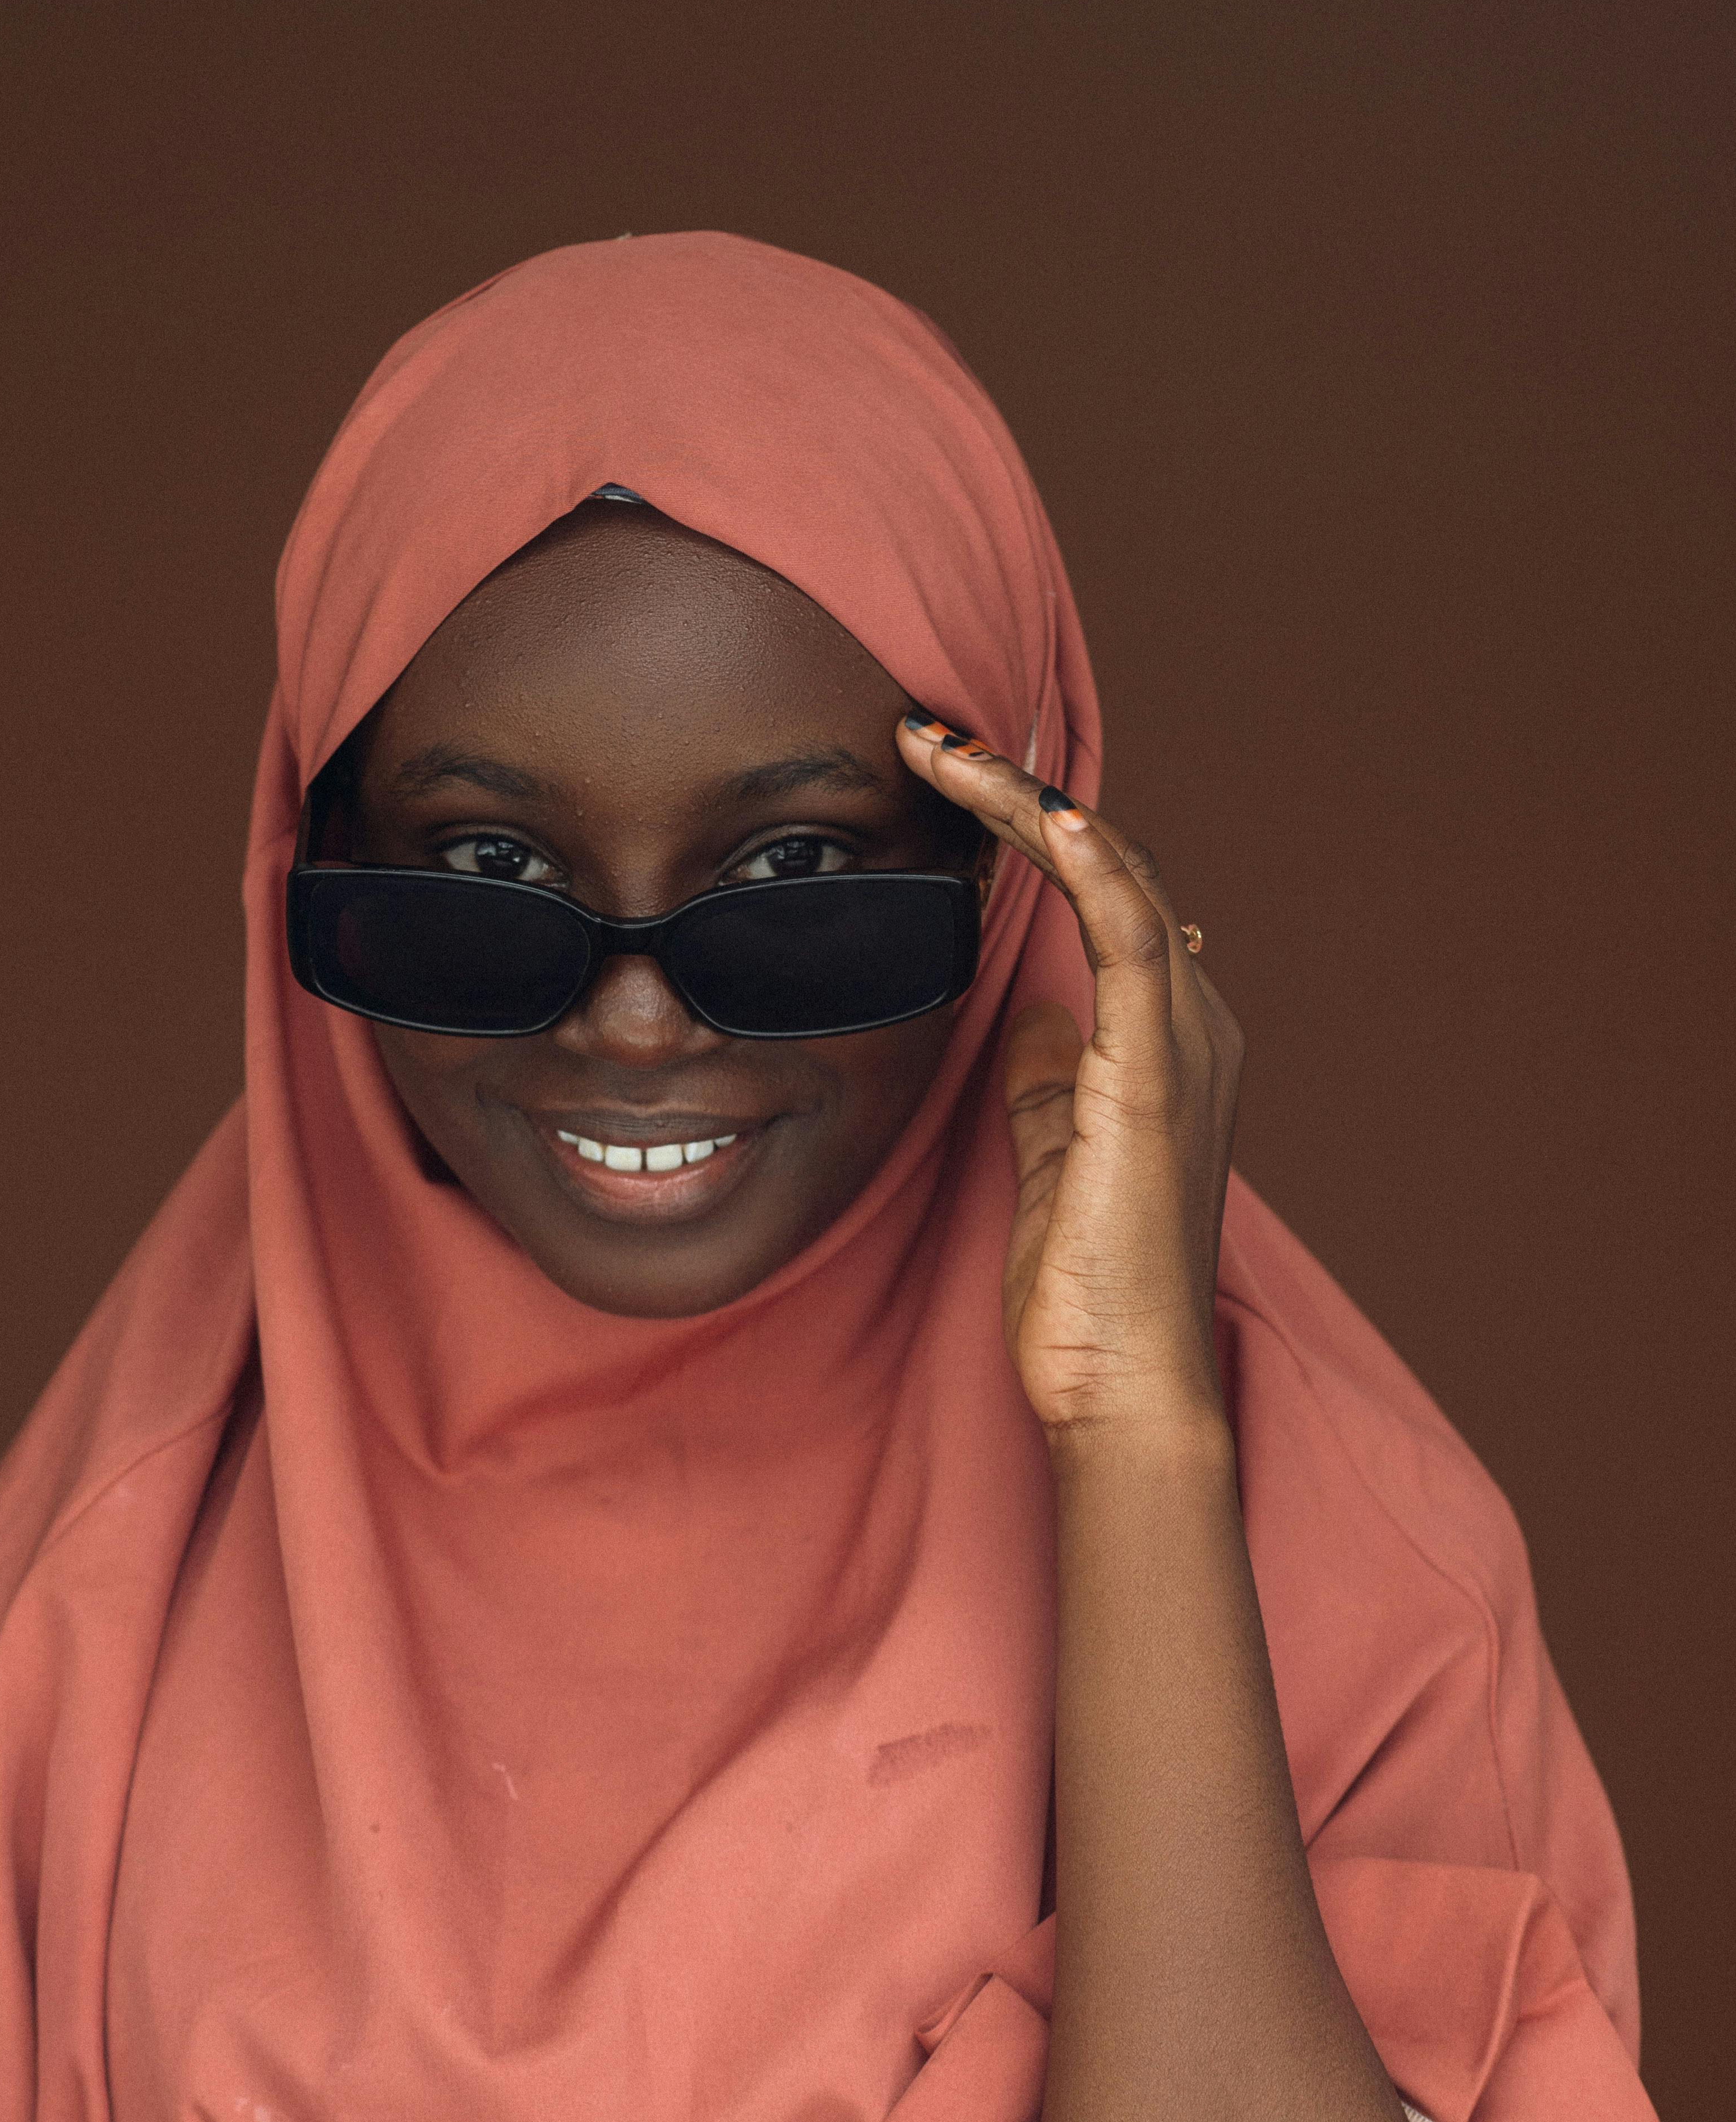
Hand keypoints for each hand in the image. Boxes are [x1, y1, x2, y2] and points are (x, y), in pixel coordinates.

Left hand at [899, 717, 1241, 1440]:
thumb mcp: (1048, 1161)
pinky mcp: (1156, 1076)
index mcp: (1163, 1044)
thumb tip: (1025, 1019)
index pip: (1101, 900)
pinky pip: (1131, 939)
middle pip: (1110, 868)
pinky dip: (1091, 866)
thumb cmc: (1087, 1290)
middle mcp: (1191, 1026)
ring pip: (1117, 879)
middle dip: (1020, 794)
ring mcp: (1183, 1046)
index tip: (942, 779)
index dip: (1029, 829)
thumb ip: (1046, 1085)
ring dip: (1029, 803)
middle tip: (930, 734)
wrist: (1122, 1387)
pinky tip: (1045, 810)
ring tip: (946, 745)